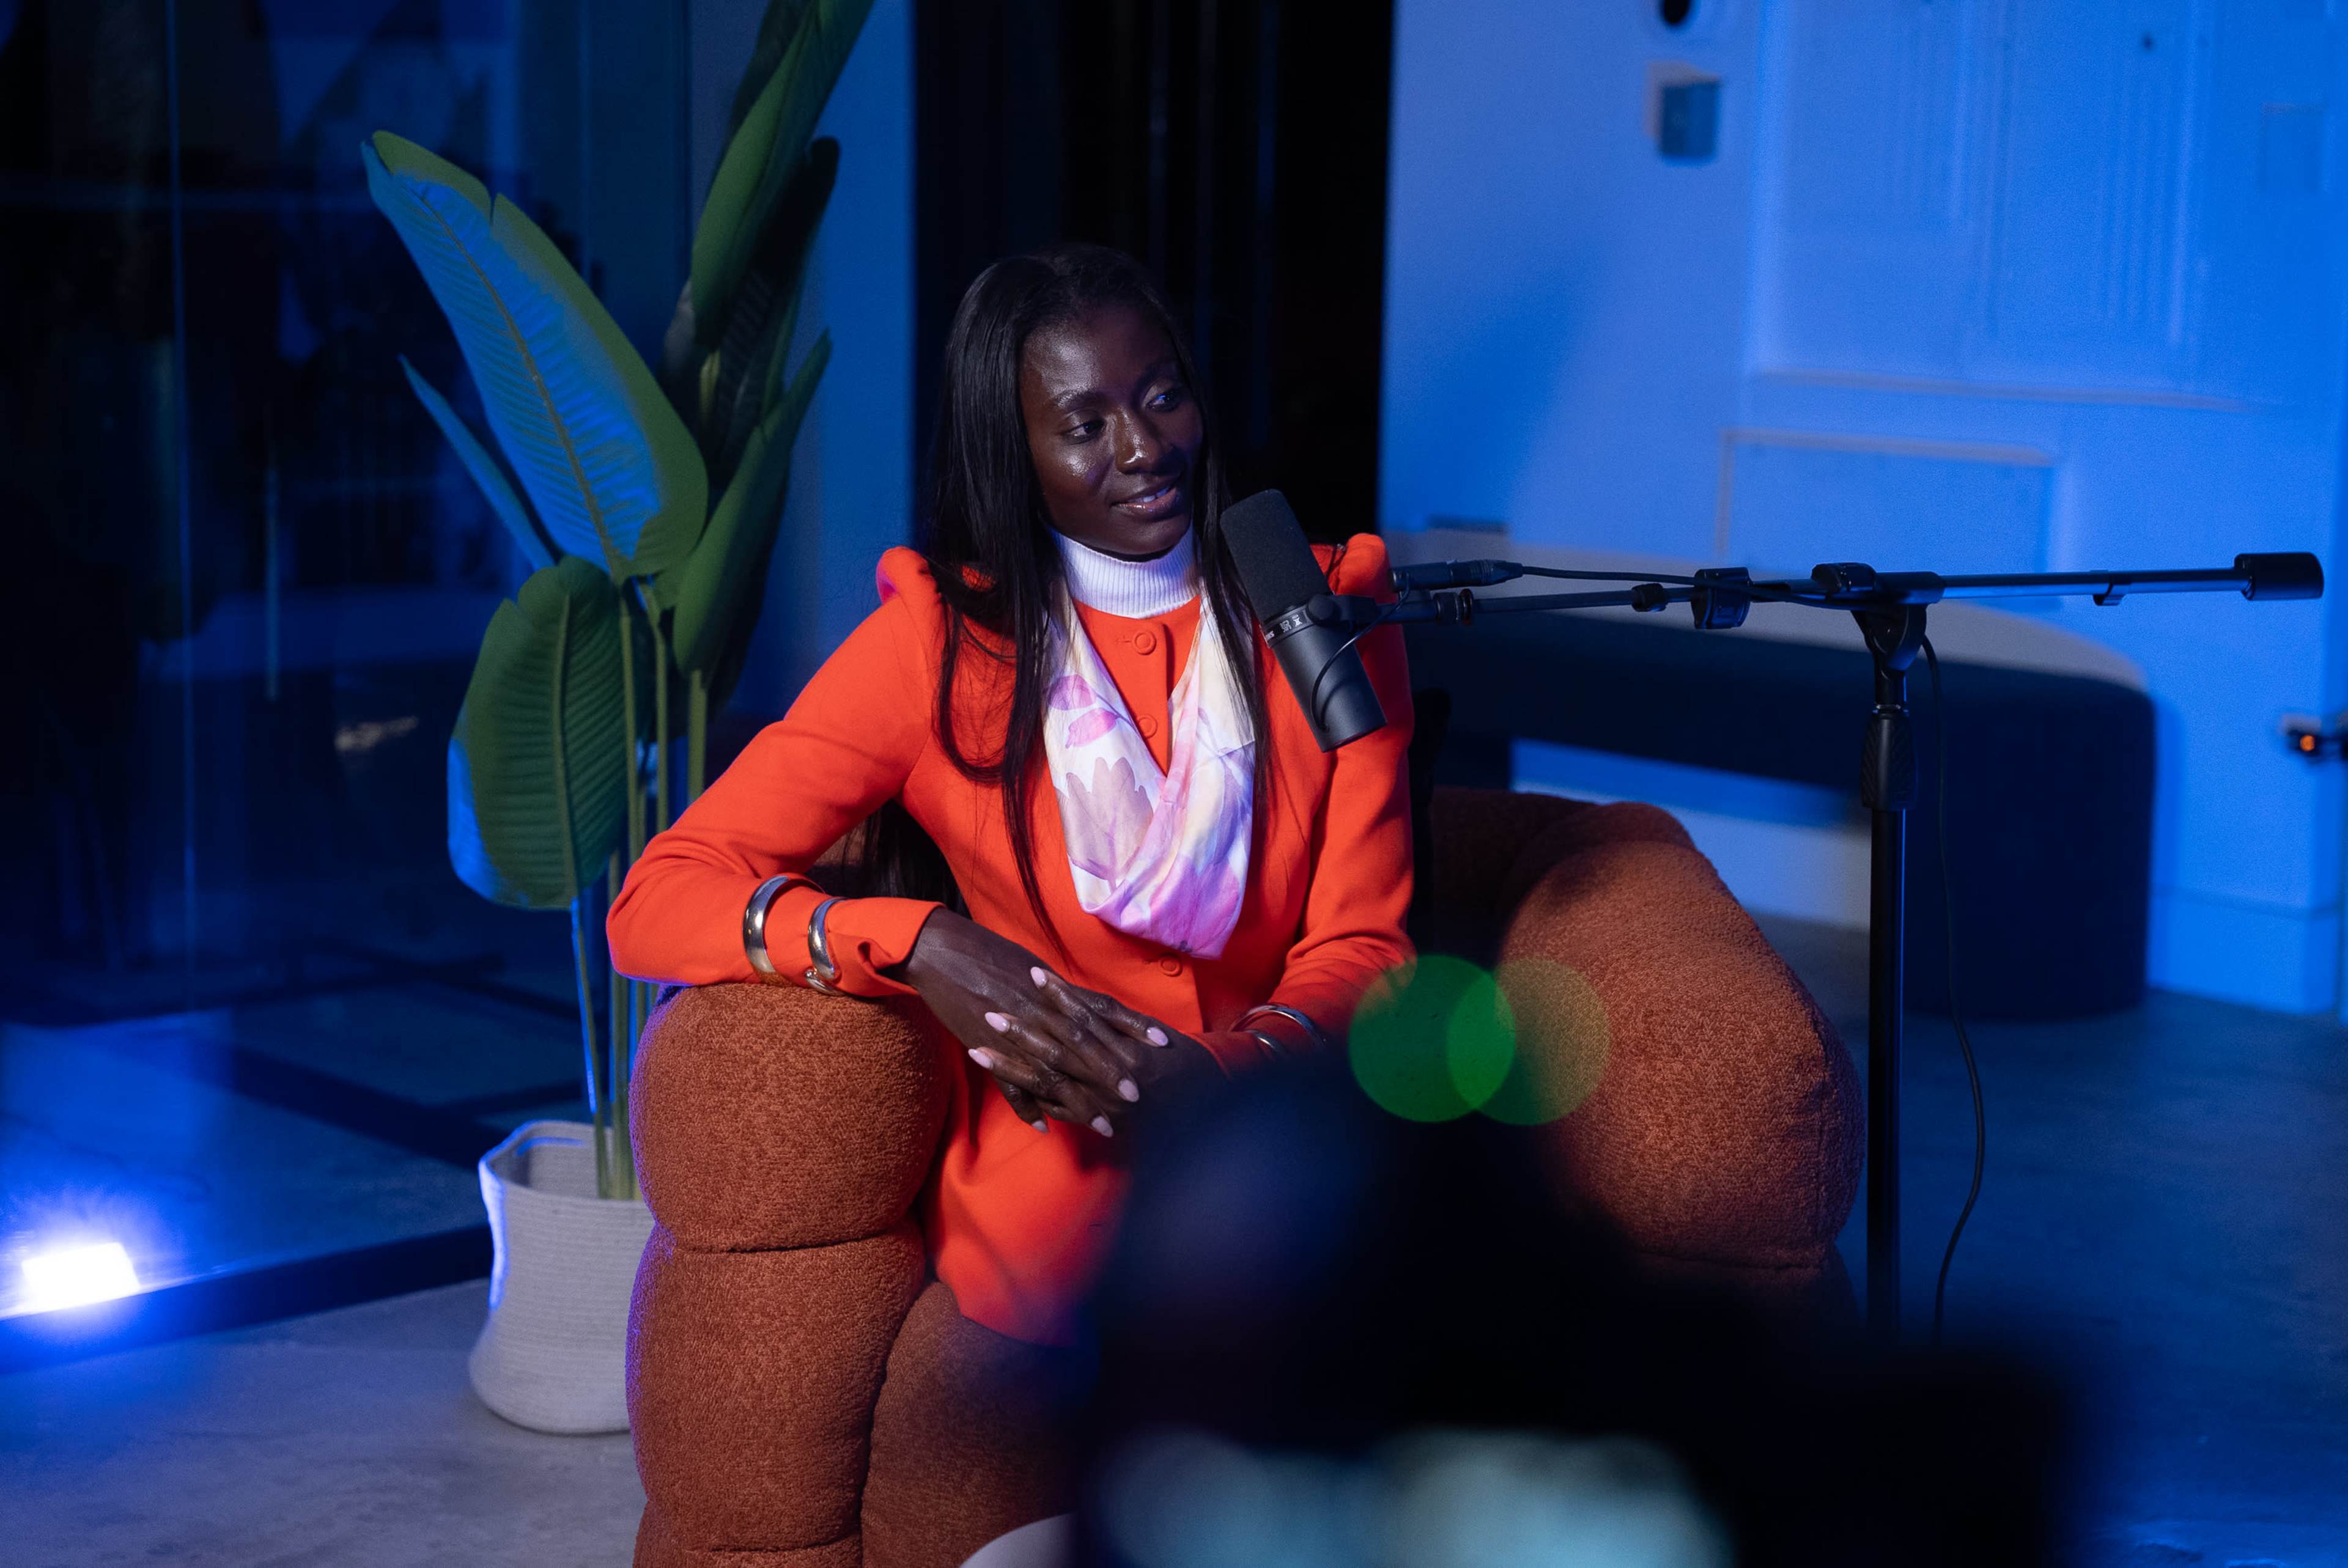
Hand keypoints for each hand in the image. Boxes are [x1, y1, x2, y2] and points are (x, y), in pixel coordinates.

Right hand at [897, 910, 1183, 1135]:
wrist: (941, 950)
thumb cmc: (989, 954)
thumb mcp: (1032, 967)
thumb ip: (1064, 993)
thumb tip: (1094, 1011)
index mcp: (1055, 990)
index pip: (1102, 1010)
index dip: (1133, 1026)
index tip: (1163, 1043)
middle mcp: (1040, 1010)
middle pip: (1084, 1045)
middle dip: (1111, 1072)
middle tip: (1139, 1097)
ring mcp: (1014, 1030)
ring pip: (1053, 1071)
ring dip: (1079, 1100)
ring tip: (1104, 1124)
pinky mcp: (986, 1045)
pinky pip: (1009, 1081)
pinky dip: (1026, 1104)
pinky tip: (1044, 1127)